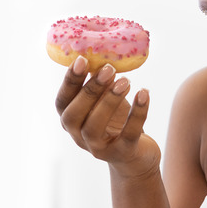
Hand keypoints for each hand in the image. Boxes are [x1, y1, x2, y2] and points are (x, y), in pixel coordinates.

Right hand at [55, 56, 160, 178]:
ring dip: (110, 101)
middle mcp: (79, 136)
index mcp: (71, 120)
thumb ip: (98, 82)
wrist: (135, 157)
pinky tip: (144, 93)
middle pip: (74, 115)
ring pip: (95, 127)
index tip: (81, 59)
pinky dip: (138, 112)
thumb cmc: (116, 121)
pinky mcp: (122, 153)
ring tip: (126, 81)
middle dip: (90, 90)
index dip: (69, 81)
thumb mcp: (104, 100)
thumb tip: (99, 51)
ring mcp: (98, 148)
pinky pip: (129, 133)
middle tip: (108, 69)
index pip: (62, 101)